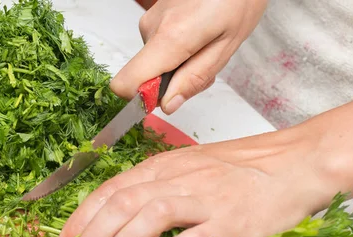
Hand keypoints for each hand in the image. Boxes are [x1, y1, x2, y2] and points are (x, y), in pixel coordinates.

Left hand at [56, 128, 334, 236]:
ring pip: (145, 217)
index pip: (109, 190)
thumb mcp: (189, 167)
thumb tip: (118, 220)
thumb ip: (155, 187)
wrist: (295, 164)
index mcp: (165, 166)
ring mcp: (204, 201)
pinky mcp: (229, 225)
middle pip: (119, 204)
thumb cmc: (243, 169)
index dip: (80, 220)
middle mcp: (179, 179)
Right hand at [110, 0, 266, 113]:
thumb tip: (166, 105)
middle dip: (173, 82)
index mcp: (169, 38)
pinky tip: (200, 35)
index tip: (165, 100)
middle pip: (145, 77)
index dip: (140, 100)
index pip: (126, 84)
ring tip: (207, 44)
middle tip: (205, 64)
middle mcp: (152, 28)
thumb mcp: (227, 46)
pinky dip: (178, 50)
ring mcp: (150, 19)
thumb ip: (194, 78)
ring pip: (154, 62)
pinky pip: (158, 46)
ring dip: (179, 64)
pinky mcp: (154, 15)